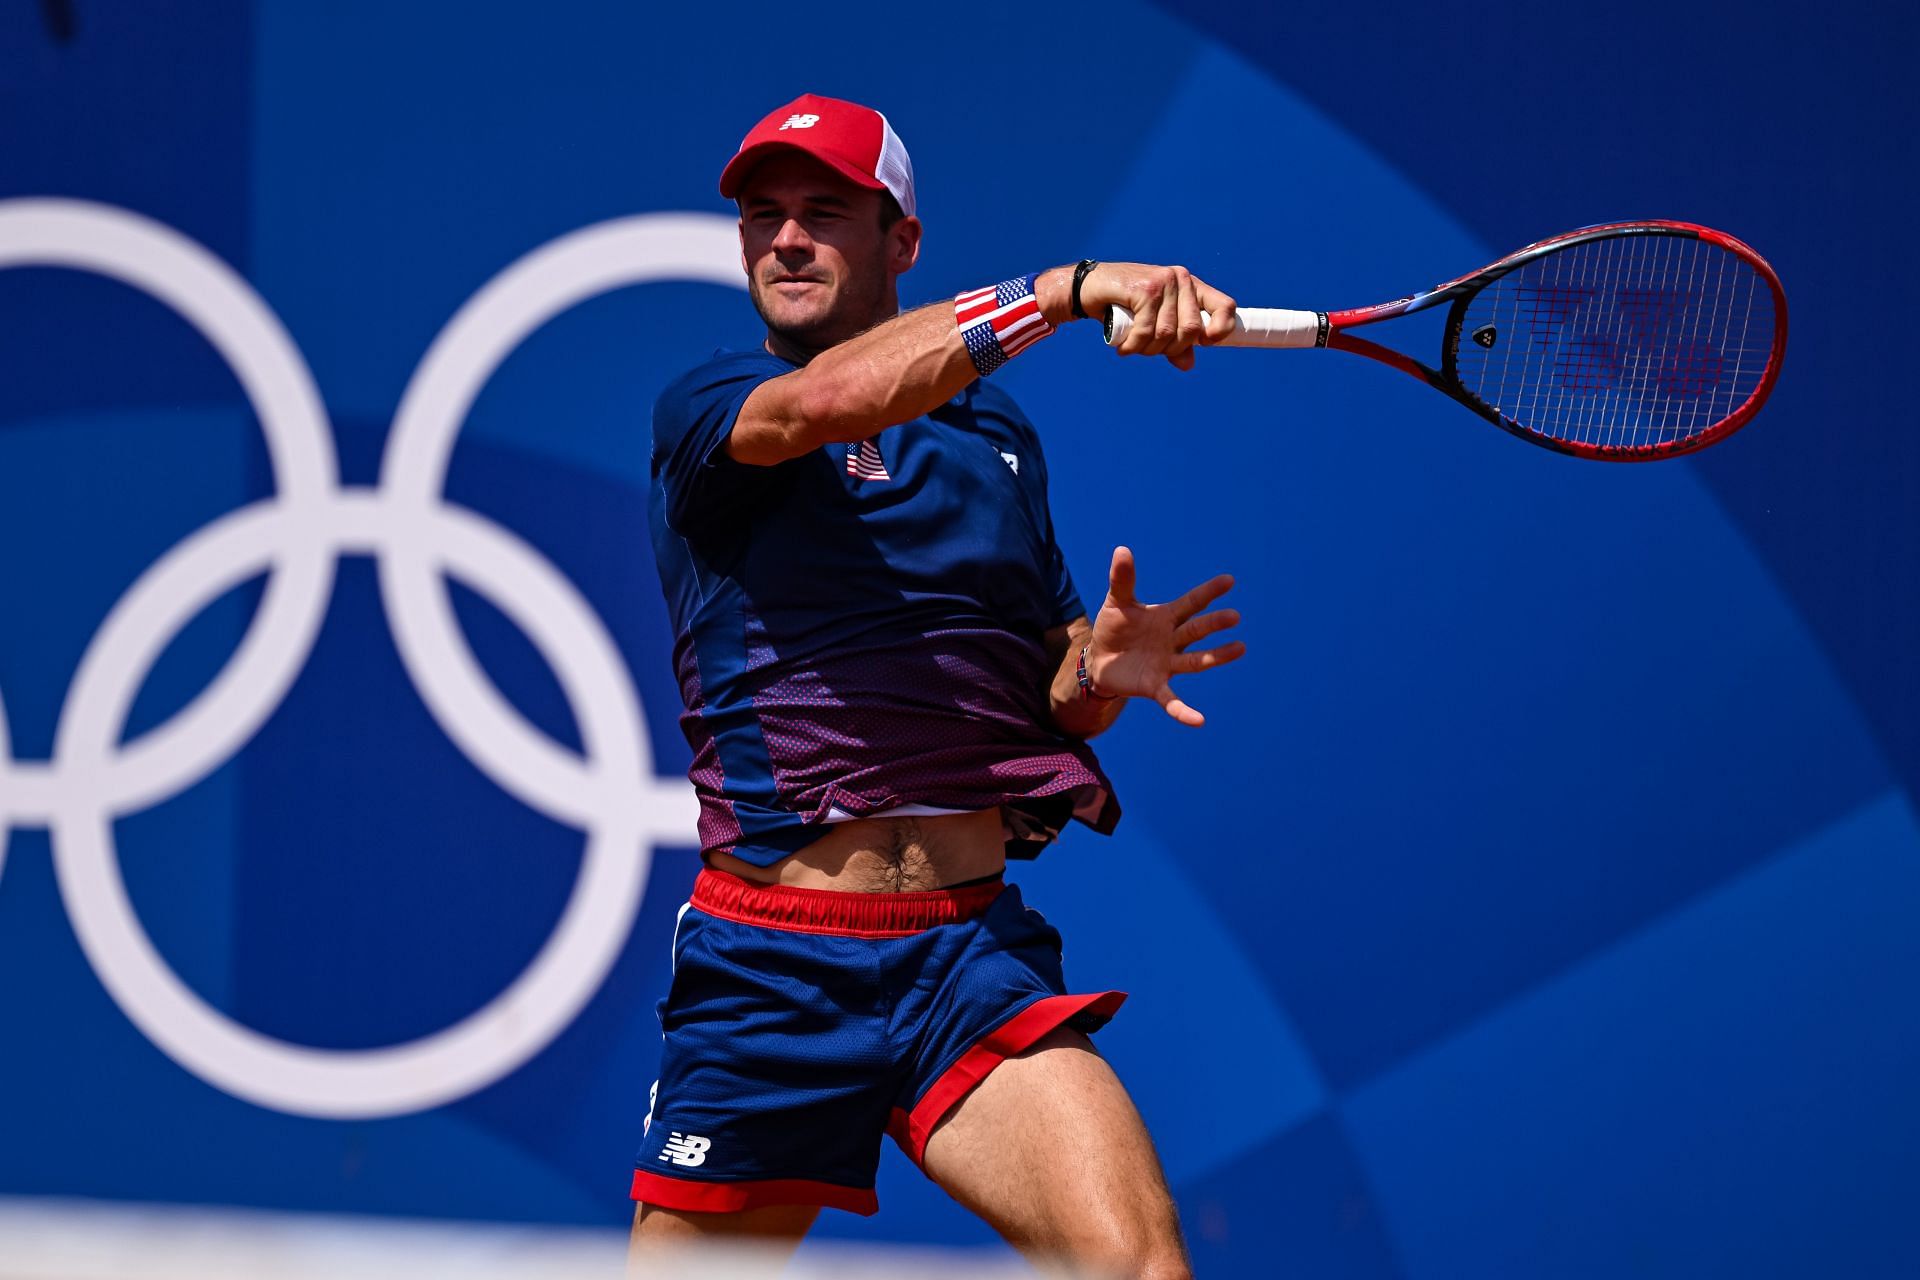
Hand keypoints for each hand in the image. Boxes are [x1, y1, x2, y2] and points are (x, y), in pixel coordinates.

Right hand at [1079, 262, 1238, 370]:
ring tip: (1132, 347)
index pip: (1225, 306)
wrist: (1089, 289)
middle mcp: (1181, 279)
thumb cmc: (1123, 306)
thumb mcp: (1153, 324)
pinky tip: (1123, 348)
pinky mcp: (1145, 288)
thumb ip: (1172, 343)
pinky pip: (1147, 330)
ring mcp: (1163, 281)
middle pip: (1191, 330)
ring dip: (1148, 350)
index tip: (1205, 344)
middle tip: (1148, 349)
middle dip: (1169, 349)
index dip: (1221, 329)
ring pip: (1167, 333)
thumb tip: (1188, 364)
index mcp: (1191, 286)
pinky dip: (1134, 345)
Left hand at [1085, 546, 1244, 726]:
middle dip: (1214, 624)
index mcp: (1166, 618)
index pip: (1191, 603)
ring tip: (1240, 648)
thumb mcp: (1116, 602)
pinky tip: (1199, 721)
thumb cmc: (1114, 629)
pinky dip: (1183, 711)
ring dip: (1216, 657)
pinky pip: (1171, 700)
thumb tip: (1122, 549)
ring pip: (1196, 661)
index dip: (1208, 592)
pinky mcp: (1154, 686)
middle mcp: (1172, 640)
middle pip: (1197, 630)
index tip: (1229, 580)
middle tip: (1233, 616)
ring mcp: (1166, 664)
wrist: (1099, 661)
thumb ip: (1122, 580)